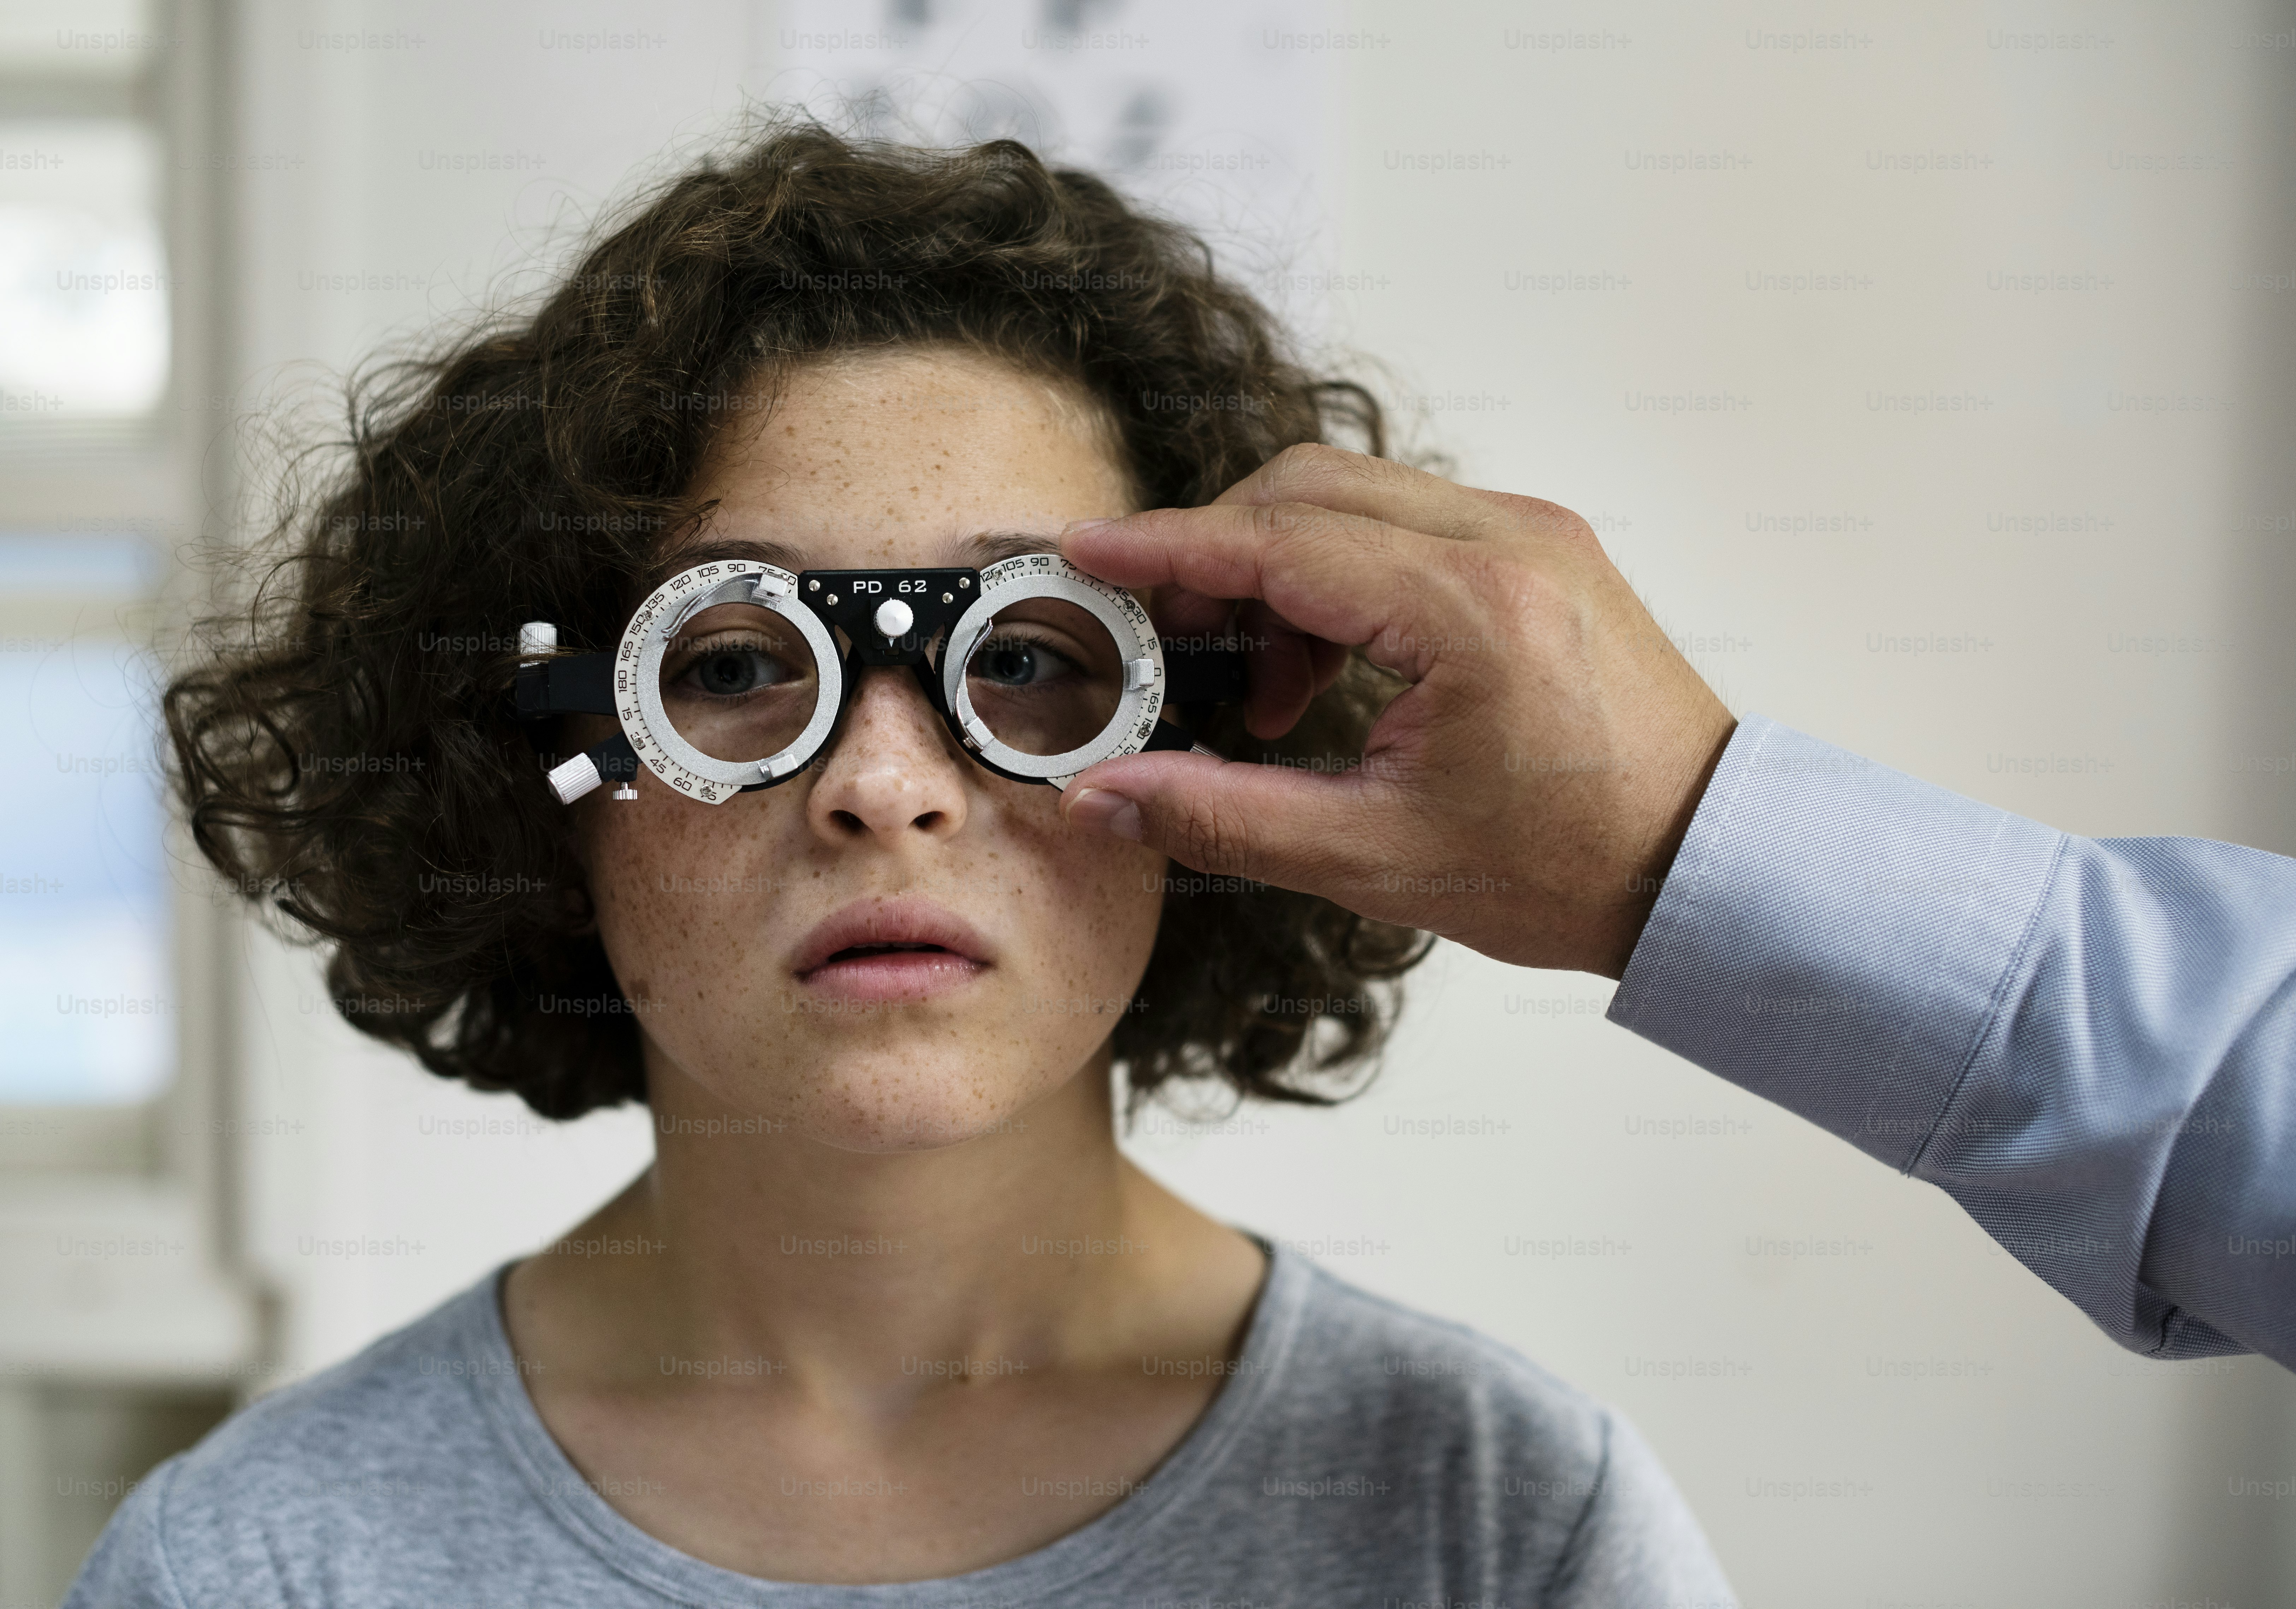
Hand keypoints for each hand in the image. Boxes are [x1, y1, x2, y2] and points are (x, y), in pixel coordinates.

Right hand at [1058, 444, 1737, 978]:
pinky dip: (1343, 576)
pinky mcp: (1544, 551)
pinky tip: (1331, 672)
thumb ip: (1224, 817)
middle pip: (1308, 488)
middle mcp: (1508, 542)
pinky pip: (1408, 523)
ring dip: (1282, 571)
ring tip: (1268, 697)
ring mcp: (1534, 535)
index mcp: (1470, 609)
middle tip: (1171, 643)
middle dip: (1218, 554)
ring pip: (1356, 498)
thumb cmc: (1566, 868)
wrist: (1700, 865)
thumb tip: (1105, 793)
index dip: (1167, 547)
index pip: (1278, 541)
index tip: (1087, 551)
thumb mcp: (1375, 858)